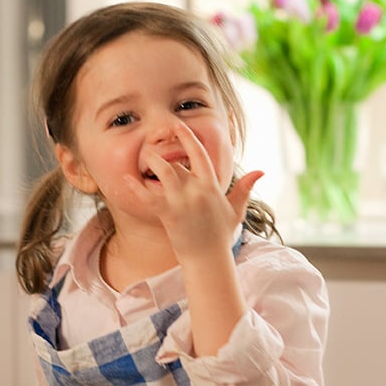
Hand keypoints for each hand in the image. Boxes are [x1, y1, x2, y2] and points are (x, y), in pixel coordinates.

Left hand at [121, 121, 262, 261]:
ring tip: (144, 157)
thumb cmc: (220, 236)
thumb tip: (260, 171)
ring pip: (164, 172)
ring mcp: (183, 202)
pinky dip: (135, 188)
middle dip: (164, 153)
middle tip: (152, 146)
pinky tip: (124, 179)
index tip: (178, 125)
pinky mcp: (169, 214)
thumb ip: (244, 188)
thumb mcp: (236, 210)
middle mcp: (198, 190)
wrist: (208, 260)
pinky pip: (148, 197)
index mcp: (212, 186)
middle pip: (177, 162)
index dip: (188, 137)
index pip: (199, 154)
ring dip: (152, 161)